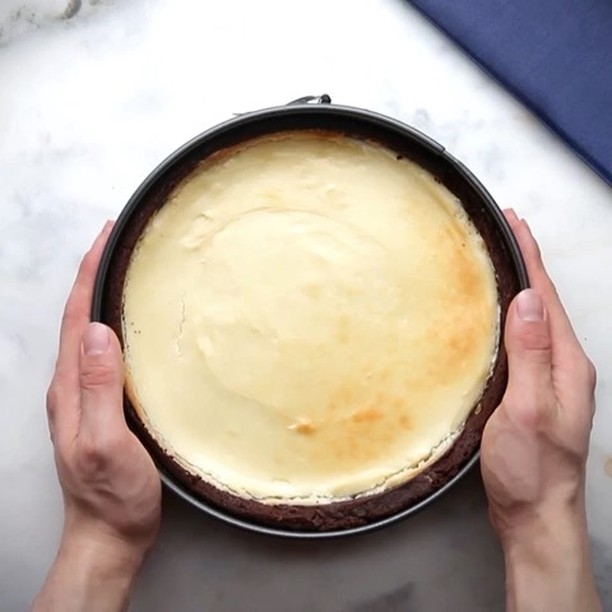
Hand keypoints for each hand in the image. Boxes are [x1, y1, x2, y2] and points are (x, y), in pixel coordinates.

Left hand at [33, 222, 160, 611]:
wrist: (109, 534)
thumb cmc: (112, 494)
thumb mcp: (105, 443)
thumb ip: (98, 389)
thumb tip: (98, 331)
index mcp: (70, 387)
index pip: (75, 318)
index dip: (88, 274)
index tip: (106, 238)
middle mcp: (72, 385)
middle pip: (78, 318)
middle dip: (93, 274)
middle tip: (118, 243)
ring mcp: (85, 396)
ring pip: (90, 333)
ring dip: (102, 296)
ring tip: (123, 271)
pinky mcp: (102, 405)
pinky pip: (104, 353)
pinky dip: (113, 324)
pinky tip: (130, 323)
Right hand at [481, 210, 600, 610]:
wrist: (536, 515)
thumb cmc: (533, 469)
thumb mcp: (530, 409)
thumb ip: (531, 355)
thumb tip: (527, 300)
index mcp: (566, 363)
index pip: (546, 297)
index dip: (530, 256)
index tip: (514, 222)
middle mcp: (562, 365)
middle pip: (543, 302)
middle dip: (524, 263)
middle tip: (502, 232)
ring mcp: (549, 379)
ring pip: (532, 320)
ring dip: (516, 287)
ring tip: (496, 262)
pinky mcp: (531, 391)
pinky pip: (522, 341)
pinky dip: (508, 317)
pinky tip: (492, 318)